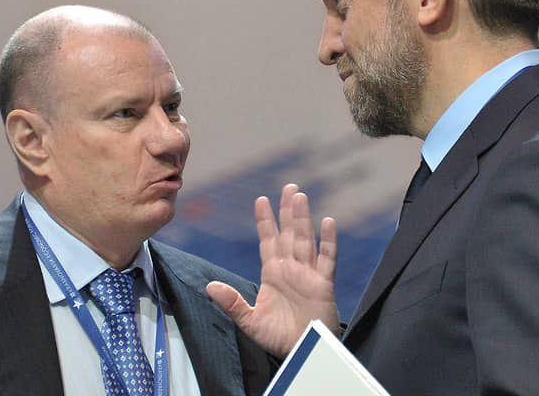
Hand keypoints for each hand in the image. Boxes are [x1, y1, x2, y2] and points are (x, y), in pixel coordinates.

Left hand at [206, 183, 338, 356]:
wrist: (303, 353)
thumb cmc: (278, 338)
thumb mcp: (249, 321)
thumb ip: (232, 303)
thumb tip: (210, 286)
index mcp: (273, 274)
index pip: (268, 241)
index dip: (265, 221)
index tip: (261, 199)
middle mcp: (291, 269)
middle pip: (289, 233)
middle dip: (287, 211)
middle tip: (289, 187)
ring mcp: (308, 274)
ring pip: (306, 240)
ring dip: (303, 218)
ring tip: (300, 196)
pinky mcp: (323, 284)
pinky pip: (327, 258)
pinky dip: (329, 241)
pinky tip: (328, 222)